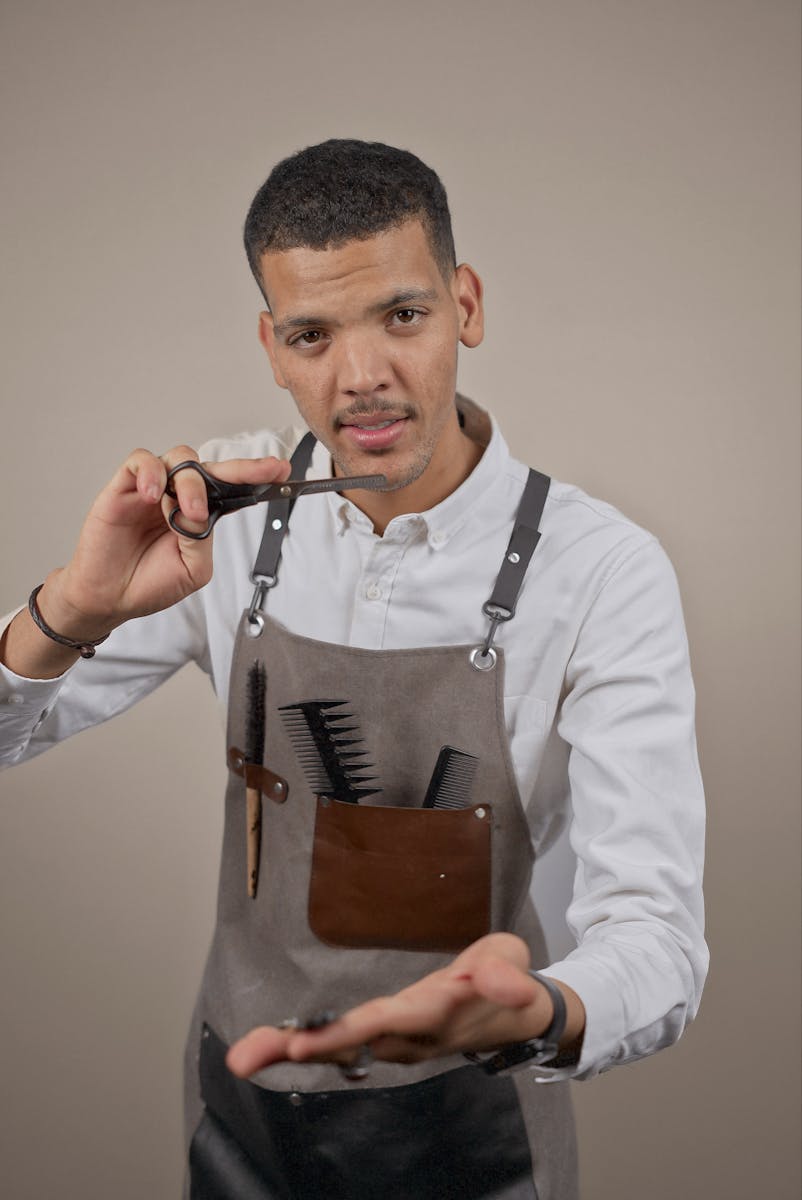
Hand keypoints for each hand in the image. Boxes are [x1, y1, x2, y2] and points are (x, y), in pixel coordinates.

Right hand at [40, 445, 291, 637]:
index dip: (256, 478)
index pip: (232, 490)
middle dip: (242, 468)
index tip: (281, 470)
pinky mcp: (124, 487)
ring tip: (187, 511)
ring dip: (190, 482)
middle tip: (261, 472)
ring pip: (180, 460)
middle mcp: (179, 497)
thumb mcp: (193, 569)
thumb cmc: (150, 583)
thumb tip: (198, 509)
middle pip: (212, 468)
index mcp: (201, 516)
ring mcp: (153, 489)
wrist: (110, 596)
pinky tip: (153, 495)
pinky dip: (151, 472)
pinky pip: (141, 461)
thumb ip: (202, 537)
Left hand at [226, 933, 583, 1078]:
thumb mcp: (514, 966)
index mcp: (434, 1015)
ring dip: (289, 1050)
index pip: (383, 1024)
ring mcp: (395, 1040)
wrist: (518, 1016)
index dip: (342, 1033)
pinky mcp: (387, 1036)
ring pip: (338, 1048)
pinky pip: (340, 1042)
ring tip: (242, 1055)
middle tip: (246, 1057)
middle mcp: (407, 1036)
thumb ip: (507, 977)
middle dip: (297, 1049)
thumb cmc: (510, 981)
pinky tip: (267, 1046)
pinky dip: (302, 1044)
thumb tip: (510, 987)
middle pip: (348, 1044)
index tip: (299, 1045)